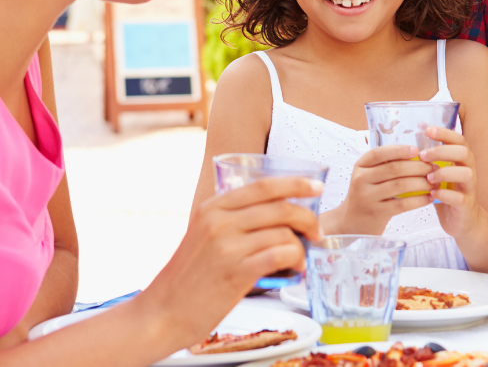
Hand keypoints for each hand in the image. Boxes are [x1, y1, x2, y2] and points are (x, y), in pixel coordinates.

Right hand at [140, 176, 322, 348]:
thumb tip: (277, 214)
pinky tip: (295, 269)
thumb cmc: (187, 278)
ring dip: (301, 246)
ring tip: (299, 259)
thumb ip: (232, 220)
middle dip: (308, 218)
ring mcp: (227, 246)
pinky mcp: (236, 272)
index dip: (295, 183)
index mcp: (212, 208)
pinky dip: (296, 260)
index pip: (263, 186)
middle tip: (316, 232)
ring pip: (284, 233)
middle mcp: (220, 222)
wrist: (161, 313)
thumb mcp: (203, 235)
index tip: (316, 187)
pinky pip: (281, 255)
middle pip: (280, 207)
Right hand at [326, 145, 433, 234]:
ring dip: (421, 183)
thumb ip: (386, 165)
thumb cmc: (367, 194)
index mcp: (360, 166)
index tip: (417, 150)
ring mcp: (368, 197)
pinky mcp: (377, 213)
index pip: (380, 153)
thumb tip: (418, 155)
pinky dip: (419, 200)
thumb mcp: (369, 176)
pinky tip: (429, 198)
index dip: (400, 150)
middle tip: (434, 168)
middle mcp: (361, 179)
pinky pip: (402, 204)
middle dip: (418, 167)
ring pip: (400, 185)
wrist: (351, 222)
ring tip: (434, 183)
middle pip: (394, 168)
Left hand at [419, 126, 481, 237]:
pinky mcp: (466, 205)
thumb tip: (415, 132)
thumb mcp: (440, 171)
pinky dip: (445, 194)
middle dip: (442, 151)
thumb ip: (431, 156)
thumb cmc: (448, 192)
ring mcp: (470, 188)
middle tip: (422, 156)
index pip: (459, 140)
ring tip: (428, 177)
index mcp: (462, 160)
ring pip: (466, 173)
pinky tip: (432, 194)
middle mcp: (469, 170)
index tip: (428, 130)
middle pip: (464, 152)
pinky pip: (459, 197)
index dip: (445, 133)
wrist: (463, 221)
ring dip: (445, 173)